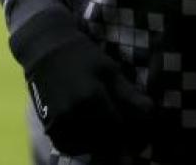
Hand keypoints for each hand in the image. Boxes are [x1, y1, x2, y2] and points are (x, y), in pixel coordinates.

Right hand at [11, 9, 153, 157]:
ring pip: (87, 145)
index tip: (136, 129)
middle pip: (103, 139)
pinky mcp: (48, 126)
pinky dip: (81, 145)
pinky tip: (89, 136)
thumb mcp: (109, 69)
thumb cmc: (82, 55)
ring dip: (99, 143)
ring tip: (106, 131)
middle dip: (116, 138)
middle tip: (124, 134)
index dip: (130, 130)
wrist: (46, 50)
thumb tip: (149, 112)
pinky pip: (68, 146)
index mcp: (92, 97)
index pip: (118, 126)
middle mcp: (73, 114)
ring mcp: (58, 122)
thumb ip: (128, 94)